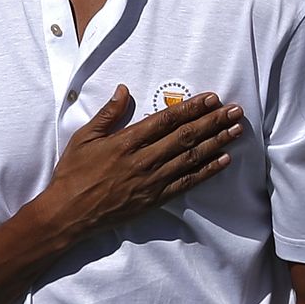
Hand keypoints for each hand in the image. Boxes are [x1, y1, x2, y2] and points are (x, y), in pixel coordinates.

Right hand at [40, 86, 242, 237]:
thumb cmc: (73, 173)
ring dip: (217, 142)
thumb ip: (107, 114)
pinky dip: (207, 171)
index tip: (210, 98)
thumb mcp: (83, 138)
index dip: (191, 107)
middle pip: (185, 136)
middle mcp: (143, 160)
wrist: (69, 212)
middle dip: (213, 121)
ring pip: (191, 158)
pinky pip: (187, 182)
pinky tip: (223, 160)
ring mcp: (152, 181)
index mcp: (125, 142)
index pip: (166, 120)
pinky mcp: (155, 198)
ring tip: (236, 130)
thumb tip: (122, 90)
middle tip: (235, 110)